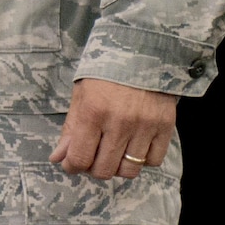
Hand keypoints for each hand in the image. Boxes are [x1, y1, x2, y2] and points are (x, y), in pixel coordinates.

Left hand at [49, 78, 175, 179]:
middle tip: (92, 158)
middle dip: (93, 169)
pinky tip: (134, 147)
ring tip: (113, 153)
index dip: (72, 167)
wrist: (140, 54)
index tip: (71, 165)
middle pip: (105, 169)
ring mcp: (145, 126)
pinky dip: (142, 160)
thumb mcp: (80, 95)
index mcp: (93, 112)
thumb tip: (58, 158)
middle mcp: (120, 122)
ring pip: (130, 169)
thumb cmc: (104, 74)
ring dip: (118, 167)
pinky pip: (153, 161)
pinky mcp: (166, 127)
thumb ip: (70, 129)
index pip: (80, 157)